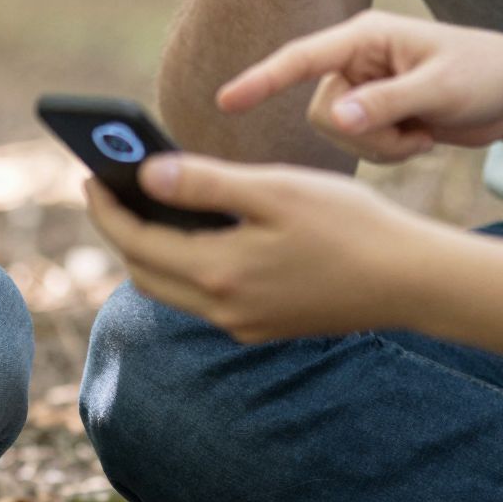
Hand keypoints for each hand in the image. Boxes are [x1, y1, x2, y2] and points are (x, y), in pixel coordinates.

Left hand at [85, 157, 437, 341]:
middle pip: (146, 272)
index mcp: (219, 273)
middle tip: (110, 189)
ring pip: (175, 290)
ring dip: (153, 252)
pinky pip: (207, 299)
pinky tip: (201, 234)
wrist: (413, 280)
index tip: (89, 175)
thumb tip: (144, 174)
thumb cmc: (351, 224)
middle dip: (122, 231)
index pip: (136, 241)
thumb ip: (204, 184)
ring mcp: (246, 324)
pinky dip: (188, 266)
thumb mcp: (274, 190)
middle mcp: (225, 310)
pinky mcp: (267, 326)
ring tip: (148, 206)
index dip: (107, 207)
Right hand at [218, 11, 502, 162]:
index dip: (261, 80)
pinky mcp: (375, 114)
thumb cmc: (486, 75)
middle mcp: (357, 60)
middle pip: (319, 111)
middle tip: (412, 132)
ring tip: (422, 134)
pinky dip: (391, 153)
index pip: (300, 58)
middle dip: (364, 135)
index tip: (226, 101)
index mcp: (365, 37)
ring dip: (381, 147)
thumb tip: (336, 121)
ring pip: (337, 135)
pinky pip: (359, 147)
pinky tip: (423, 138)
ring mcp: (364, 89)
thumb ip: (386, 104)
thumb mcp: (440, 89)